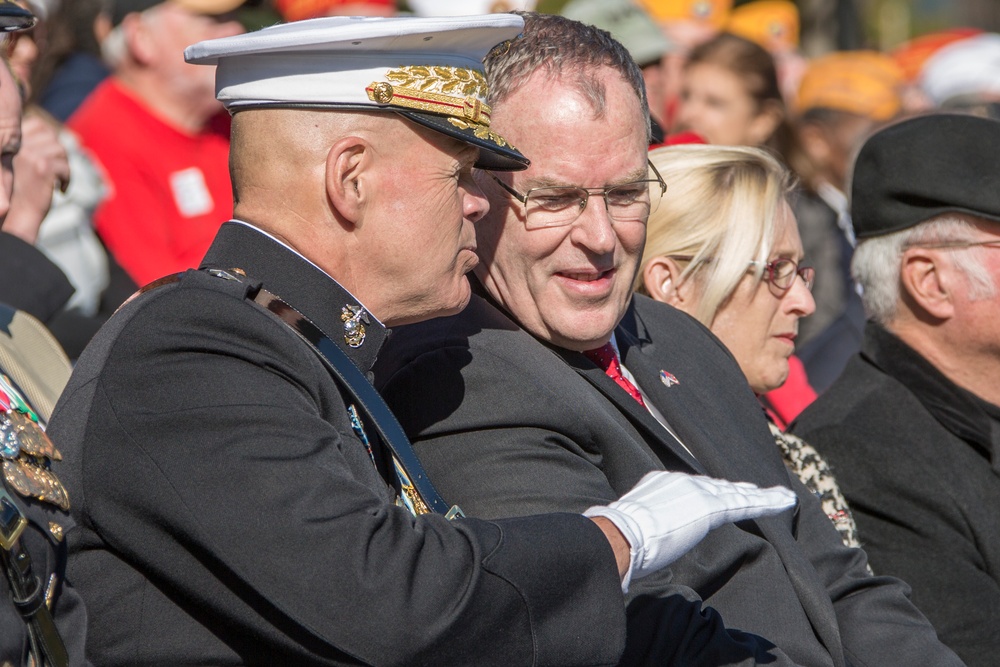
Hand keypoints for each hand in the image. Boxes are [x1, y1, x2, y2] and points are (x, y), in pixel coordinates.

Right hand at [1, 110, 69, 243]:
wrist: (16, 216)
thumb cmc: (16, 193)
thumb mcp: (19, 165)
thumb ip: (28, 150)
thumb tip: (50, 134)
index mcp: (11, 143)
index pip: (36, 125)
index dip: (48, 137)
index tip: (50, 155)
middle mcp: (17, 146)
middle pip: (51, 137)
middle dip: (58, 153)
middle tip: (57, 169)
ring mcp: (30, 156)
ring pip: (60, 150)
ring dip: (64, 166)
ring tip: (58, 180)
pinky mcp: (42, 168)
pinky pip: (65, 166)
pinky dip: (67, 179)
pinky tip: (60, 189)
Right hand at [585, 470, 796, 590]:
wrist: (621, 534)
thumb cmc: (617, 540)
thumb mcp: (628, 528)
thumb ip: (640, 531)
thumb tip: (629, 547)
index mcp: (659, 483)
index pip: (693, 487)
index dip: (712, 490)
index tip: (724, 492)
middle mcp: (680, 481)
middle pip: (718, 486)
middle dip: (738, 489)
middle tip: (757, 490)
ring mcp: (697, 492)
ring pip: (737, 494)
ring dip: (761, 496)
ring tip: (782, 497)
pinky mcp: (712, 508)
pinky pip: (747, 504)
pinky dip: (768, 502)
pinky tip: (785, 502)